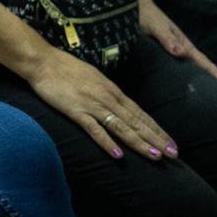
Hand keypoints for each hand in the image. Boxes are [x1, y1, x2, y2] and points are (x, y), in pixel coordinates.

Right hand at [25, 50, 175, 160]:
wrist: (42, 61)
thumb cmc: (65, 68)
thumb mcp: (93, 77)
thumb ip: (107, 92)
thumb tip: (119, 104)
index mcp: (112, 91)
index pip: (140, 114)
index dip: (157, 129)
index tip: (171, 143)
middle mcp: (107, 98)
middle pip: (136, 122)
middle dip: (156, 139)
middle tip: (173, 154)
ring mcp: (92, 105)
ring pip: (121, 127)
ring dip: (139, 142)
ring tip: (155, 156)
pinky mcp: (76, 111)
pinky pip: (94, 129)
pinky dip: (107, 142)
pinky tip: (118, 155)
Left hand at [137, 0, 216, 91]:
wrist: (136, 6)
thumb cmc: (146, 15)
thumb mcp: (155, 26)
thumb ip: (166, 38)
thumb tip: (181, 52)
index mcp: (185, 45)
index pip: (207, 65)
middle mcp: (184, 50)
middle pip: (206, 70)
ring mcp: (177, 51)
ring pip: (196, 70)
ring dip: (208, 82)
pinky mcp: (167, 53)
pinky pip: (184, 69)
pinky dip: (192, 77)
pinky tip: (193, 86)